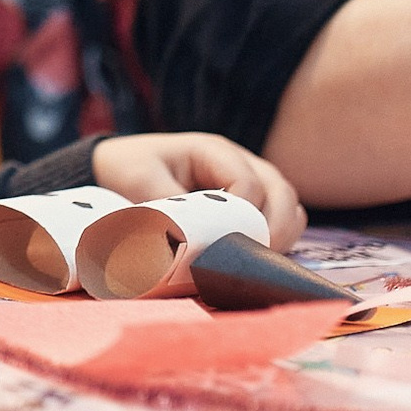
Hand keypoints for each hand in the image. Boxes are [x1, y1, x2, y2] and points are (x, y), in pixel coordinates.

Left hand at [91, 132, 304, 251]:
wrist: (120, 166)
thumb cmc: (131, 167)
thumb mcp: (140, 180)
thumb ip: (166, 204)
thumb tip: (189, 239)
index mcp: (214, 151)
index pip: (247, 180)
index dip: (244, 212)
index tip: (230, 242)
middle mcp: (241, 162)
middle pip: (281, 191)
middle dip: (274, 227)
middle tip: (253, 258)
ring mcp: (252, 181)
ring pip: (290, 205)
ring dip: (282, 233)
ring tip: (258, 259)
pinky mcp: (253, 203)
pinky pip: (283, 218)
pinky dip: (280, 237)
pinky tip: (258, 256)